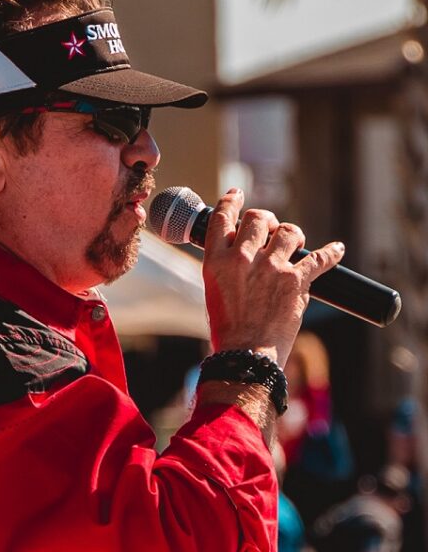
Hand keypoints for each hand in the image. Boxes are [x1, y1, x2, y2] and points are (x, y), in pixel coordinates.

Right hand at [201, 186, 343, 367]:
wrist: (245, 355)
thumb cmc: (227, 330)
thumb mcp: (215, 293)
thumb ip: (227, 269)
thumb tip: (246, 254)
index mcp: (216, 263)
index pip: (221, 220)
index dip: (231, 203)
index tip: (237, 195)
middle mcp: (242, 259)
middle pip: (258, 219)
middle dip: (267, 222)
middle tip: (272, 232)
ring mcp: (271, 268)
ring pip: (288, 231)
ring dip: (293, 236)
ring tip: (295, 246)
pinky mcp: (296, 280)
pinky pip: (320, 258)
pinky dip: (331, 253)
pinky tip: (337, 250)